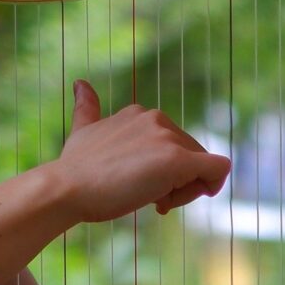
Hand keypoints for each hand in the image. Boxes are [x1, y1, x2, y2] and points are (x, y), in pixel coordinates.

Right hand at [46, 81, 230, 221]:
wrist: (65, 188)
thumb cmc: (74, 169)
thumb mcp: (82, 131)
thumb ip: (87, 109)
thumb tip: (80, 83)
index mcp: (140, 114)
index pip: (174, 144)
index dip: (166, 171)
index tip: (144, 187)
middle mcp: (156, 119)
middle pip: (192, 156)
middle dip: (178, 183)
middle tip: (151, 201)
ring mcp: (167, 138)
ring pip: (204, 167)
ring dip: (184, 191)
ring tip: (151, 200)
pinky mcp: (178, 159)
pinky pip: (219, 170)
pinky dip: (212, 187)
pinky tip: (177, 200)